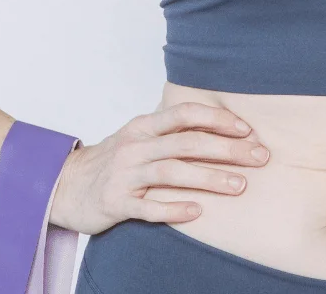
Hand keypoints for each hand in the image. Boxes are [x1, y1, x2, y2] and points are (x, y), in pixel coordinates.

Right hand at [47, 102, 269, 233]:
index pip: (185, 114)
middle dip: (227, 149)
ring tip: (240, 185)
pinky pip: (149, 206)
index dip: (218, 119)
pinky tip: (198, 212)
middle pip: (187, 143)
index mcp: (143, 126)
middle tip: (259, 157)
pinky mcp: (116, 202)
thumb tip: (219, 123)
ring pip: (172, 172)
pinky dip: (174, 208)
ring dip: (209, 178)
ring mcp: (125, 174)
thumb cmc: (114, 160)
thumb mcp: (139, 137)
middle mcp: (135, 146)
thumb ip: (171, 130)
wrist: (65, 186)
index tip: (247, 130)